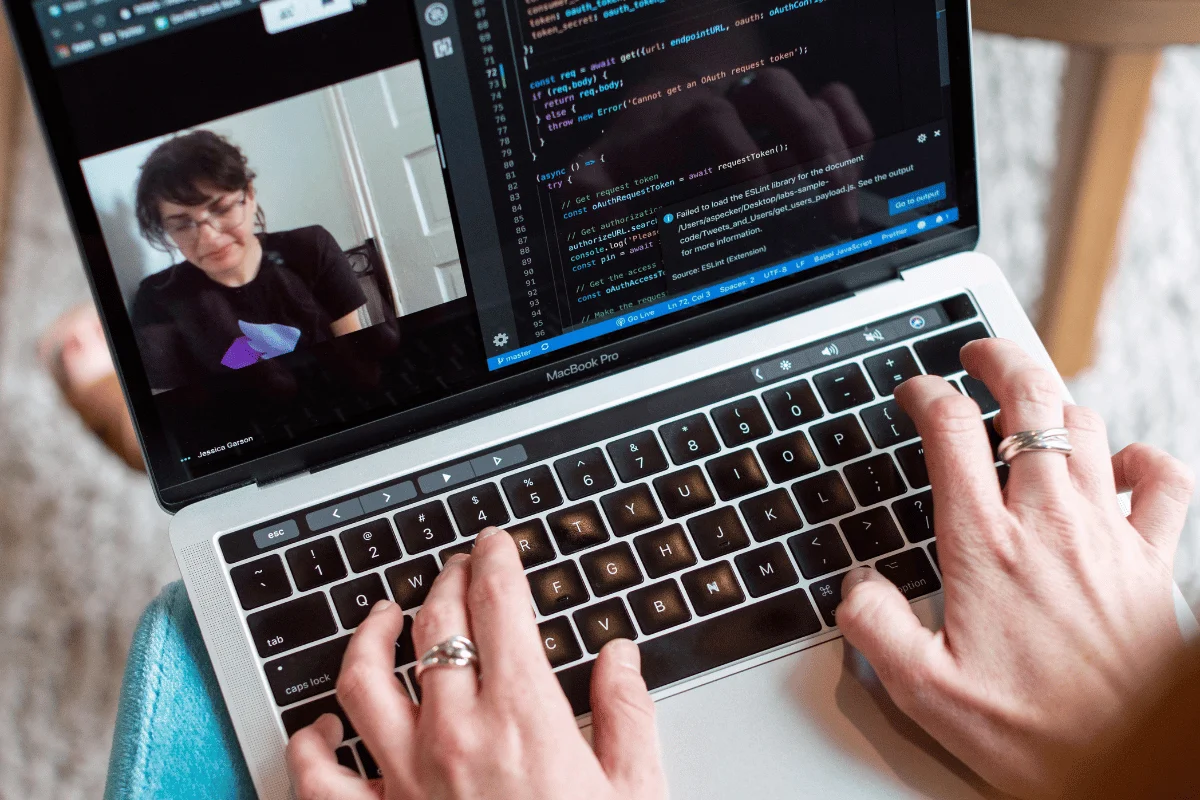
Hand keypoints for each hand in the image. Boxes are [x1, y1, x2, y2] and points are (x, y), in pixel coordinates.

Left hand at [286, 527, 667, 799]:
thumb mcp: (635, 790)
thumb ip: (626, 713)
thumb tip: (619, 656)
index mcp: (524, 720)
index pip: (498, 607)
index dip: (494, 561)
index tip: (494, 545)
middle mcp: (455, 737)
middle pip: (434, 625)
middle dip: (447, 579)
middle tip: (458, 567)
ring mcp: (404, 779)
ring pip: (362, 679)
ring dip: (370, 634)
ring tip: (384, 614)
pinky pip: (316, 773)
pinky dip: (309, 740)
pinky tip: (323, 723)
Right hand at [835, 339, 1192, 797]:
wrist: (1140, 767)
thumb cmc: (1038, 735)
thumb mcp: (925, 692)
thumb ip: (874, 627)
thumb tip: (855, 584)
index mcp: (985, 547)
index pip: (950, 431)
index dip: (925, 393)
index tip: (914, 392)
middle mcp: (1049, 524)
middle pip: (1029, 399)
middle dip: (999, 359)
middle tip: (977, 355)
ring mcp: (1108, 535)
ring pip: (1086, 426)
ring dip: (1055, 404)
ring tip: (1030, 408)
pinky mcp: (1154, 559)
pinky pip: (1164, 480)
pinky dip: (1143, 458)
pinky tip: (1121, 465)